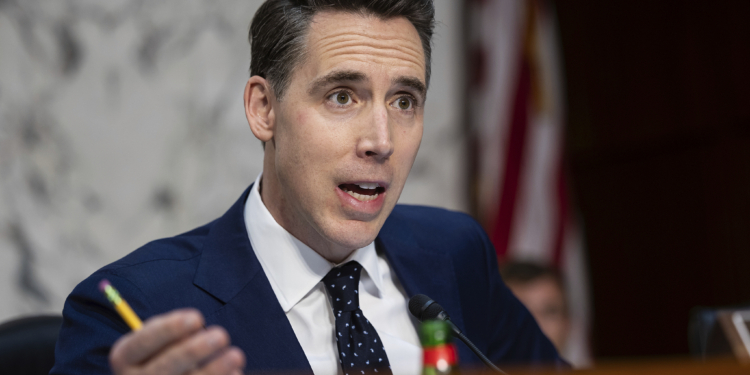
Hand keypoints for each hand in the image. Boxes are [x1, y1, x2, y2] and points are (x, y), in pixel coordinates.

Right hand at [109, 308, 244, 374]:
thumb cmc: (165, 353)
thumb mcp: (159, 340)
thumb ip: (172, 333)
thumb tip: (194, 331)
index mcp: (124, 357)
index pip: (142, 342)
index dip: (169, 329)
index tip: (197, 317)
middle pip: (165, 367)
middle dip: (194, 350)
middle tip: (221, 335)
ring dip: (214, 370)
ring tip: (236, 355)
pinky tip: (235, 373)